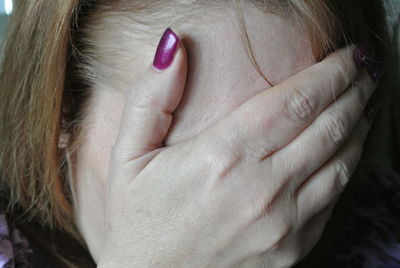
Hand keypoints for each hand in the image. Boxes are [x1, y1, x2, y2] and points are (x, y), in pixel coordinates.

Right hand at [97, 29, 376, 266]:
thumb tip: (174, 47)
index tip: (347, 56)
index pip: (293, 101)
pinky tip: (348, 150)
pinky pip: (333, 199)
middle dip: (354, 91)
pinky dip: (348, 167)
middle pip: (327, 126)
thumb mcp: (127, 156)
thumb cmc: (138, 222)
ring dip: (359, 126)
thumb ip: (150, 99)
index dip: (329, 73)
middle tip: (366, 69)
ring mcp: (282, 224)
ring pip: (341, 162)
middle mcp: (261, 189)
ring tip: (367, 101)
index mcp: (222, 157)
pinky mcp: (292, 249)